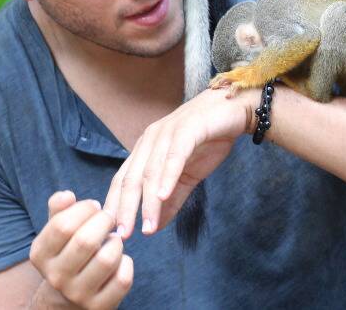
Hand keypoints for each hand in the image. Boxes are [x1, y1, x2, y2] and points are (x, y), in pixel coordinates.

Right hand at [28, 191, 133, 309]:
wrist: (67, 298)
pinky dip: (126, 263)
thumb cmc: (66, 253)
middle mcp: (56, 277)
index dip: (84, 209)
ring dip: (115, 242)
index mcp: (40, 255)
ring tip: (112, 239)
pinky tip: (119, 259)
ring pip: (107, 260)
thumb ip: (58, 208)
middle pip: (85, 241)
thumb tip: (68, 195)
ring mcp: (78, 295)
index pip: (62, 226)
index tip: (94, 206)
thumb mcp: (55, 231)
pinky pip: (123, 279)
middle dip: (103, 221)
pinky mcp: (100, 307)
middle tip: (108, 218)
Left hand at [104, 87, 255, 238]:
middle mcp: (150, 141)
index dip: (116, 205)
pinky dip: (168, 177)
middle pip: (131, 178)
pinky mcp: (187, 130)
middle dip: (125, 208)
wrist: (233, 110)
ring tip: (147, 226)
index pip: (122, 180)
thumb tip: (154, 227)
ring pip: (151, 171)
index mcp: (145, 150)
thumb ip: (171, 200)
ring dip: (148, 202)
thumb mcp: (187, 176)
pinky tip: (164, 196)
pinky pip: (174, 156)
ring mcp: (166, 134)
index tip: (112, 231)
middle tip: (123, 234)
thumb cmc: (207, 140)